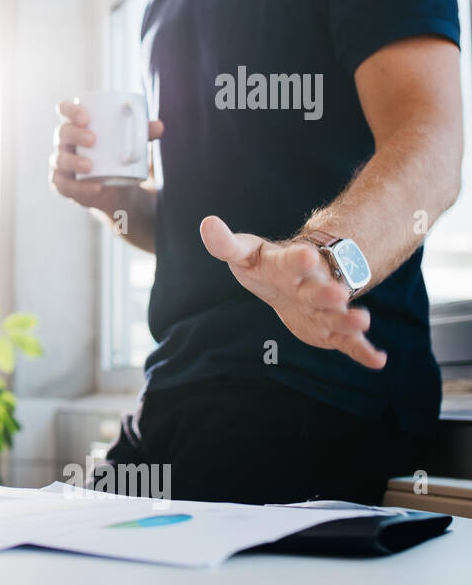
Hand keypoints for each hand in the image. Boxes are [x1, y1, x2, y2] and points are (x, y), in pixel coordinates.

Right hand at [49, 100, 163, 208]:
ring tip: (91, 166)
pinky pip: (65, 185)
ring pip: (60, 159)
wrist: (116, 186)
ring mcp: (61, 163)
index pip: (64, 110)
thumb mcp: (132, 141)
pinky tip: (95, 187)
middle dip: (75, 134)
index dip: (70, 110)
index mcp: (76, 124)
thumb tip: (159, 126)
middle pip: (62, 132)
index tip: (86, 116)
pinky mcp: (63, 184)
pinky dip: (79, 187)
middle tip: (93, 139)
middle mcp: (64, 141)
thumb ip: (144, 133)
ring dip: (74, 162)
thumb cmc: (118, 154)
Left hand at [199, 216, 385, 369]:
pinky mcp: (330, 331)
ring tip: (363, 321)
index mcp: (288, 267)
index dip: (297, 259)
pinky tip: (378, 361)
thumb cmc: (266, 266)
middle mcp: (311, 286)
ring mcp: (323, 309)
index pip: (291, 262)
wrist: (294, 281)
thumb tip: (207, 223)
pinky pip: (348, 342)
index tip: (305, 255)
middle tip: (337, 293)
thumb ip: (225, 244)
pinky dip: (363, 351)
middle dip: (327, 292)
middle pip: (319, 291)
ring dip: (349, 319)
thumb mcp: (244, 255)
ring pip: (338, 315)